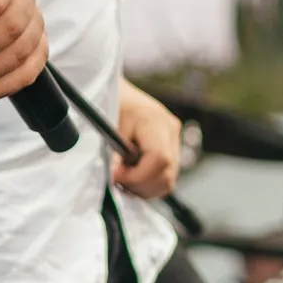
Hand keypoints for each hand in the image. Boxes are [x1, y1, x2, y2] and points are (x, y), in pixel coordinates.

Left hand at [112, 80, 182, 200]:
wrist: (121, 94)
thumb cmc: (112, 106)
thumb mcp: (108, 128)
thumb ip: (114, 154)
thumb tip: (115, 177)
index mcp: (156, 121)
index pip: (160, 159)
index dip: (138, 175)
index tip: (116, 176)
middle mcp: (171, 131)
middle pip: (167, 175)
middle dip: (140, 185)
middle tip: (118, 180)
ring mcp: (174, 140)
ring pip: (168, 180)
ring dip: (144, 188)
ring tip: (123, 179)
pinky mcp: (171, 149)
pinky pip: (166, 177)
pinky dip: (149, 184)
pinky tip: (132, 177)